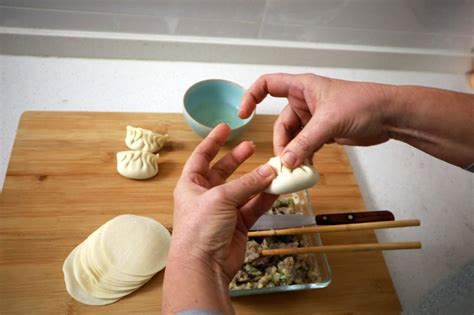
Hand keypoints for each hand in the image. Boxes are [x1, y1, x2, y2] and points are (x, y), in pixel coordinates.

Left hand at [169, 123, 276, 280]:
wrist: (203, 266)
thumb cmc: (199, 230)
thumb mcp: (220, 198)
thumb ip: (246, 184)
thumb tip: (268, 172)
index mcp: (191, 185)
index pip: (202, 156)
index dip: (213, 141)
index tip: (225, 127)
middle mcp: (206, 196)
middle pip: (223, 171)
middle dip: (237, 159)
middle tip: (252, 147)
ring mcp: (222, 211)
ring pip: (243, 189)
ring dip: (258, 179)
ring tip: (273, 167)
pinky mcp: (237, 225)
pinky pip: (254, 206)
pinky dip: (265, 197)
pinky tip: (277, 187)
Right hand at [239, 73, 393, 167]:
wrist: (389, 116)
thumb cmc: (365, 104)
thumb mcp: (330, 122)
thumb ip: (306, 142)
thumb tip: (286, 161)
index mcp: (303, 87)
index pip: (267, 84)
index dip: (251, 97)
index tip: (243, 114)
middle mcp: (305, 101)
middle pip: (281, 123)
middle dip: (282, 143)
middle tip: (285, 162)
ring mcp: (314, 118)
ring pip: (293, 137)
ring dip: (293, 153)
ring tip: (297, 168)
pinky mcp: (323, 132)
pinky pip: (305, 145)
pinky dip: (304, 156)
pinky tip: (306, 167)